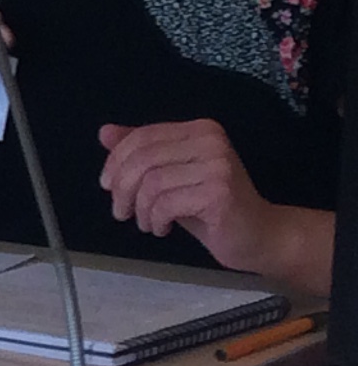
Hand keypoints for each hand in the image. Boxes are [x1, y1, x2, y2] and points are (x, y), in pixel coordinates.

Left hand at [97, 119, 332, 284]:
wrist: (262, 236)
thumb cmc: (213, 207)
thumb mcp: (172, 175)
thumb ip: (143, 152)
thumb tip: (105, 132)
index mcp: (200, 129)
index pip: (143, 137)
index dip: (116, 161)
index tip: (107, 185)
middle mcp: (211, 141)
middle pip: (143, 158)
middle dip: (122, 188)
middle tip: (120, 211)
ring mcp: (218, 166)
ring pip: (152, 183)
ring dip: (140, 209)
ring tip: (146, 223)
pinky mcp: (219, 193)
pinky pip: (166, 203)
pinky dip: (155, 218)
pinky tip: (161, 228)